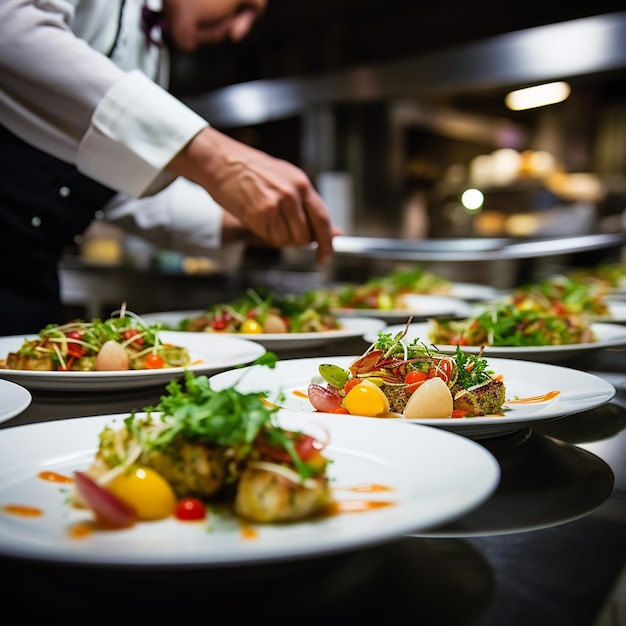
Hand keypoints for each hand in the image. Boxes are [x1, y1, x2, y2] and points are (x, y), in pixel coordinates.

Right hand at [169, 126, 336, 262]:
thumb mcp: (285, 180)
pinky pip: (271, 239)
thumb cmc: (250, 170)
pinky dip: (265, 236)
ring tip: (266, 221)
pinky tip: (256, 219)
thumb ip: (306, 205)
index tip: (325, 255)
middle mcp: (293, 194)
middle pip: (306, 236)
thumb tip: (332, 231)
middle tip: (282, 231)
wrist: (221, 161)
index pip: (323, 219)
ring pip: (288, 240)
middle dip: (296, 241)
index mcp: (302, 184)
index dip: (327, 242)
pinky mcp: (260, 214)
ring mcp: (277, 204)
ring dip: (279, 239)